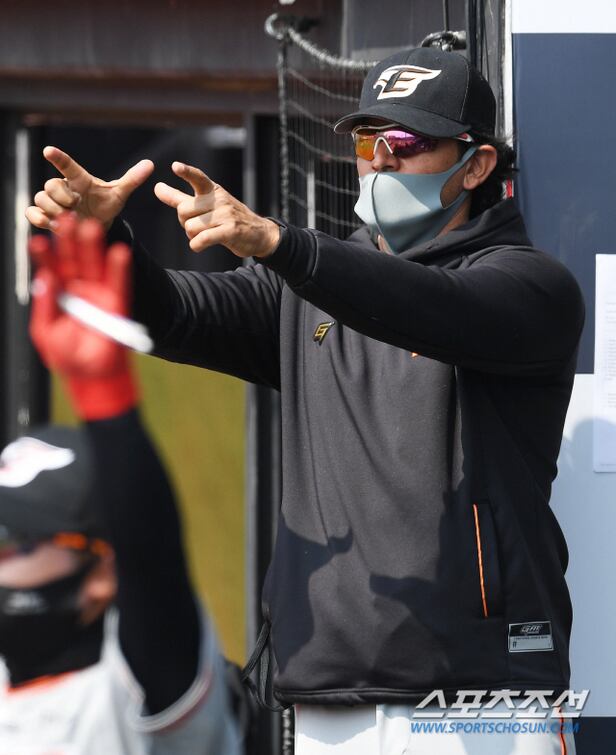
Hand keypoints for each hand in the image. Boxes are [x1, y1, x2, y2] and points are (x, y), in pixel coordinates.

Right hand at [25, 146, 153, 232]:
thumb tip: (150, 164)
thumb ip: (132, 180)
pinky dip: (40, 219)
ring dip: (55, 210)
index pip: (67, 165)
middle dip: (63, 198)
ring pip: (41, 199)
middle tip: (77, 207)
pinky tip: (52, 224)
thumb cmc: (106, 206)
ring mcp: (52, 201)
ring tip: (71, 219)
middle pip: (50, 185)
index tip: (48, 150)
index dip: (58, 157)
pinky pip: (31, 213)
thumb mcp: (119, 194)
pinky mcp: (45, 216)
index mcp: (79, 179)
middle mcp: (63, 187)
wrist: (98, 225)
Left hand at [30, 213, 130, 380]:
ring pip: (95, 265)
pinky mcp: (117, 303)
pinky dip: (120, 268)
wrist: (92, 376)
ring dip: (93, 246)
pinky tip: (119, 251)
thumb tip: (43, 278)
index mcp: (58, 293)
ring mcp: (98, 294)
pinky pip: (120, 282)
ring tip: (90, 226)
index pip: (50, 268)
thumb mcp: (45, 331)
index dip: (45, 255)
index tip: (37, 240)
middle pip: (73, 259)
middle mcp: (78, 289)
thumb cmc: (66, 357)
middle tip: (65, 218)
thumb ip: (45, 305)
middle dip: (69, 240)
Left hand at [154, 162, 279, 257]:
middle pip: (183, 210)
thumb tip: (156, 187)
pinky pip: (202, 239)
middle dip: (184, 222)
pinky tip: (199, 245)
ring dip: (191, 236)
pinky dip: (196, 245)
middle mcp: (219, 199)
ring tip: (203, 235)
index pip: (198, 177)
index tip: (174, 166)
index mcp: (213, 190)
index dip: (186, 172)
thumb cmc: (228, 217)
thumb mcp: (206, 204)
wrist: (259, 233)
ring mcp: (226, 215)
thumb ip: (180, 197)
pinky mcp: (230, 231)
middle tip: (195, 226)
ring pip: (191, 227)